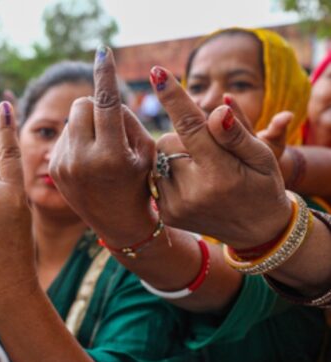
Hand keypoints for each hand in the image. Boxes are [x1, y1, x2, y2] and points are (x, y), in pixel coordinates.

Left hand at [49, 47, 156, 244]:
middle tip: (109, 125)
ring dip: (86, 123)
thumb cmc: (140, 180)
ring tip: (101, 149)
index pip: (106, 104)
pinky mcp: (53, 168)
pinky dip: (77, 139)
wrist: (118, 223)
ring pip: (71, 119)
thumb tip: (102, 95)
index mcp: (111, 155)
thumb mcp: (146, 149)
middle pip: (82, 104)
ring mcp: (64, 165)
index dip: (105, 74)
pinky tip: (88, 160)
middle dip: (96, 106)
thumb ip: (126, 117)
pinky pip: (63, 135)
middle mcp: (83, 160)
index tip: (103, 52)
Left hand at [150, 66, 290, 248]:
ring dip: (177, 155)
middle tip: (211, 152)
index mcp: (219, 174)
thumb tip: (218, 107)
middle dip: (186, 137)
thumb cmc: (262, 184)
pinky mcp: (165, 213)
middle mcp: (192, 192)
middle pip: (169, 140)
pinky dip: (171, 171)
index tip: (157, 73)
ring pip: (160, 156)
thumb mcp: (262, 157)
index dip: (174, 98)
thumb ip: (238, 132)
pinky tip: (191, 182)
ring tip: (203, 171)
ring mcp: (175, 205)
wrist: (255, 230)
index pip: (191, 128)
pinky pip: (157, 175)